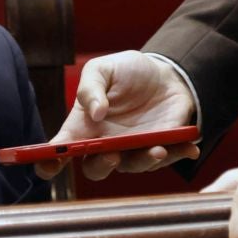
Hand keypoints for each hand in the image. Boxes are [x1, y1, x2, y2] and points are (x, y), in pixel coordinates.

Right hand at [38, 50, 198, 181]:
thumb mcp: (103, 68)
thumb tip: (94, 112)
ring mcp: (133, 150)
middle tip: (110, 155)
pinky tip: (189, 148)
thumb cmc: (126, 72)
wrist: (164, 72)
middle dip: (101, 166)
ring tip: (157, 148)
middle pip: (95, 169)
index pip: (59, 152)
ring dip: (144, 161)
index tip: (48, 163)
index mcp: (83, 128)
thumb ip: (90, 88)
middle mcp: (105, 145)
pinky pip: (167, 158)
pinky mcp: (161, 147)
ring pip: (133, 166)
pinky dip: (178, 155)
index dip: (48, 162)